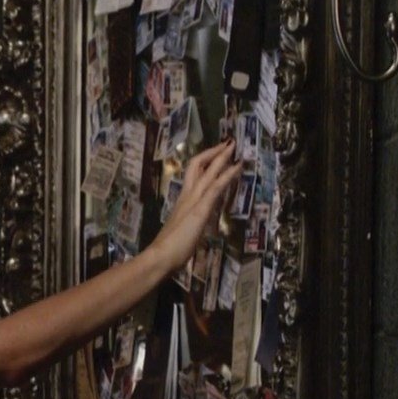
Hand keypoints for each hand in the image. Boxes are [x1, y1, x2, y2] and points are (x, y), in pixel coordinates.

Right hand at [147, 142, 242, 270]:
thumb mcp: (183, 231)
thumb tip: (197, 223)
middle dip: (213, 153)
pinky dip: (227, 175)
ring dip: (222, 158)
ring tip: (234, 146)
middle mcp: (187, 196)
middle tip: (228, 142)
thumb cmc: (168, 249)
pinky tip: (237, 167)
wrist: (160, 256)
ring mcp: (194, 200)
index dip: (205, 163)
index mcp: (183, 201)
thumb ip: (190, 224)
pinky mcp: (200, 208)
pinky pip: (215, 187)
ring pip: (208, 172)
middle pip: (198, 166)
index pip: (193, 175)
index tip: (216, 154)